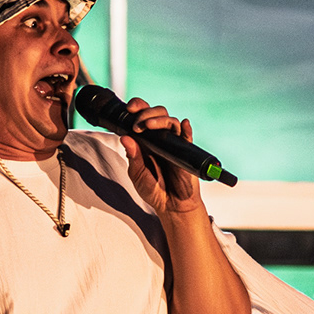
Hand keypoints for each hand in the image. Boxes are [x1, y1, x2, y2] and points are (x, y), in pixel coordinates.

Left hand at [118, 98, 206, 218]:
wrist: (170, 205)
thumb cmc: (154, 190)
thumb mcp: (137, 174)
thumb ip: (132, 157)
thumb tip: (125, 138)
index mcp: (146, 140)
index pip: (142, 116)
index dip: (138, 107)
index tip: (130, 109)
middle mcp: (160, 138)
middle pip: (157, 113)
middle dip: (146, 113)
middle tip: (138, 125)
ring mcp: (173, 144)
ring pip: (171, 122)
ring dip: (159, 119)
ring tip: (149, 126)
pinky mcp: (185, 152)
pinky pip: (187, 137)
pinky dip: (186, 129)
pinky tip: (184, 124)